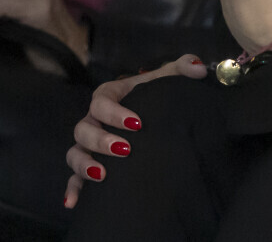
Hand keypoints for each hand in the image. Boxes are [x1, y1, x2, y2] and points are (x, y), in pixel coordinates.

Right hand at [62, 54, 207, 208]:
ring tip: (102, 175)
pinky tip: (73, 203)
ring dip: (84, 164)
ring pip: (74, 152)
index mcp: (110, 97)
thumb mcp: (169, 79)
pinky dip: (72, 189)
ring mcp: (89, 144)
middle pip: (83, 128)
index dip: (114, 113)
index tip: (137, 124)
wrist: (155, 115)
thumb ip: (184, 67)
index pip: (101, 101)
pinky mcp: (89, 165)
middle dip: (101, 140)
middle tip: (125, 150)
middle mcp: (94, 120)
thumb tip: (199, 69)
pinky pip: (74, 178)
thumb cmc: (157, 95)